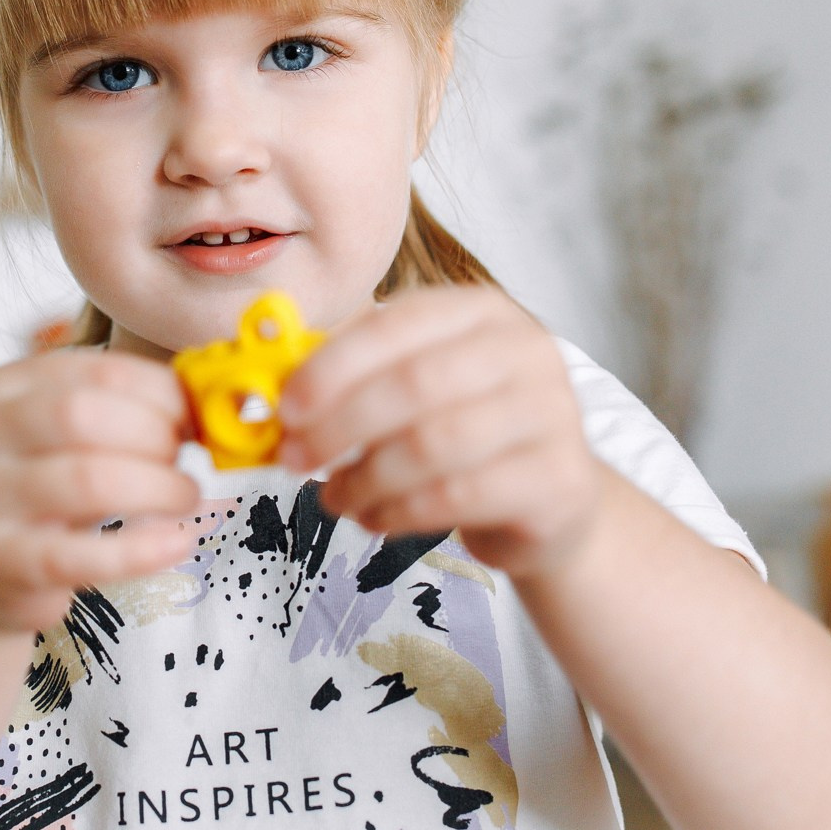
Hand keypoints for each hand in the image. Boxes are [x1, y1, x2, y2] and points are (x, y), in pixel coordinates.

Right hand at [0, 349, 200, 633]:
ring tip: (184, 498)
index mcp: (9, 387)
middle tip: (184, 462)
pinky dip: (141, 550)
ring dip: (158, 489)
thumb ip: (123, 411)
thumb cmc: (43, 491)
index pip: (103, 368)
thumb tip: (209, 406)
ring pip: (88, 480)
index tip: (195, 419)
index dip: (165, 393)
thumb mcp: (67, 437)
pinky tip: (176, 543)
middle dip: (155, 437)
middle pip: (84, 415)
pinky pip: (80, 554)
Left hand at [276, 285, 606, 577]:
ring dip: (364, 478)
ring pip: (432, 445)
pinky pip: (458, 495)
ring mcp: (551, 415)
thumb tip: (272, 386)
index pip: (395, 324)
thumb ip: (354, 376)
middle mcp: (526, 352)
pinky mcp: (558, 480)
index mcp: (482, 312)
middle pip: (413, 384)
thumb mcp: (415, 386)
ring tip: (333, 498)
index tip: (284, 407)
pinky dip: (399, 511)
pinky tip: (374, 517)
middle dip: (338, 425)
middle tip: (293, 457)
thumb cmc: (467, 431)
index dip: (331, 367)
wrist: (552, 495)